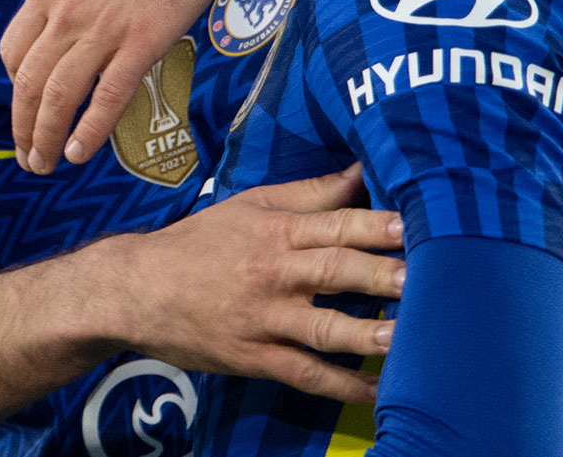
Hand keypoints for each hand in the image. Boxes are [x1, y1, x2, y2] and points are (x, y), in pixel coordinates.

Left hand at [0, 0, 259, 172]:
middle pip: (30, 82)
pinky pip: (110, 95)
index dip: (13, 84)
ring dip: (48, 136)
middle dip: (23, 126)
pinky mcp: (145, 40)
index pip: (14, 49)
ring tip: (45, 164)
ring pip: (62, 95)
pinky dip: (92, 127)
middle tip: (26, 156)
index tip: (24, 103)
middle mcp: (69, 12)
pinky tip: (82, 150)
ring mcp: (106, 28)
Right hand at [99, 165, 401, 401]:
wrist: (135, 290)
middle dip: (382, 275)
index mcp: (275, 232)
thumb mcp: (249, 206)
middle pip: (335, 271)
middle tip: (427, 279)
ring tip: (407, 338)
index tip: (418, 225)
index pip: (335, 224)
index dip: (378, 225)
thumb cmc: (198, 243)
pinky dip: (341, 385)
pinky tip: (376, 391)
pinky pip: (304, 374)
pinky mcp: (254, 357)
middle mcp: (273, 273)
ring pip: (322, 328)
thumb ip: (309, 194)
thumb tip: (360, 171)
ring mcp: (264, 319)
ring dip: (367, 334)